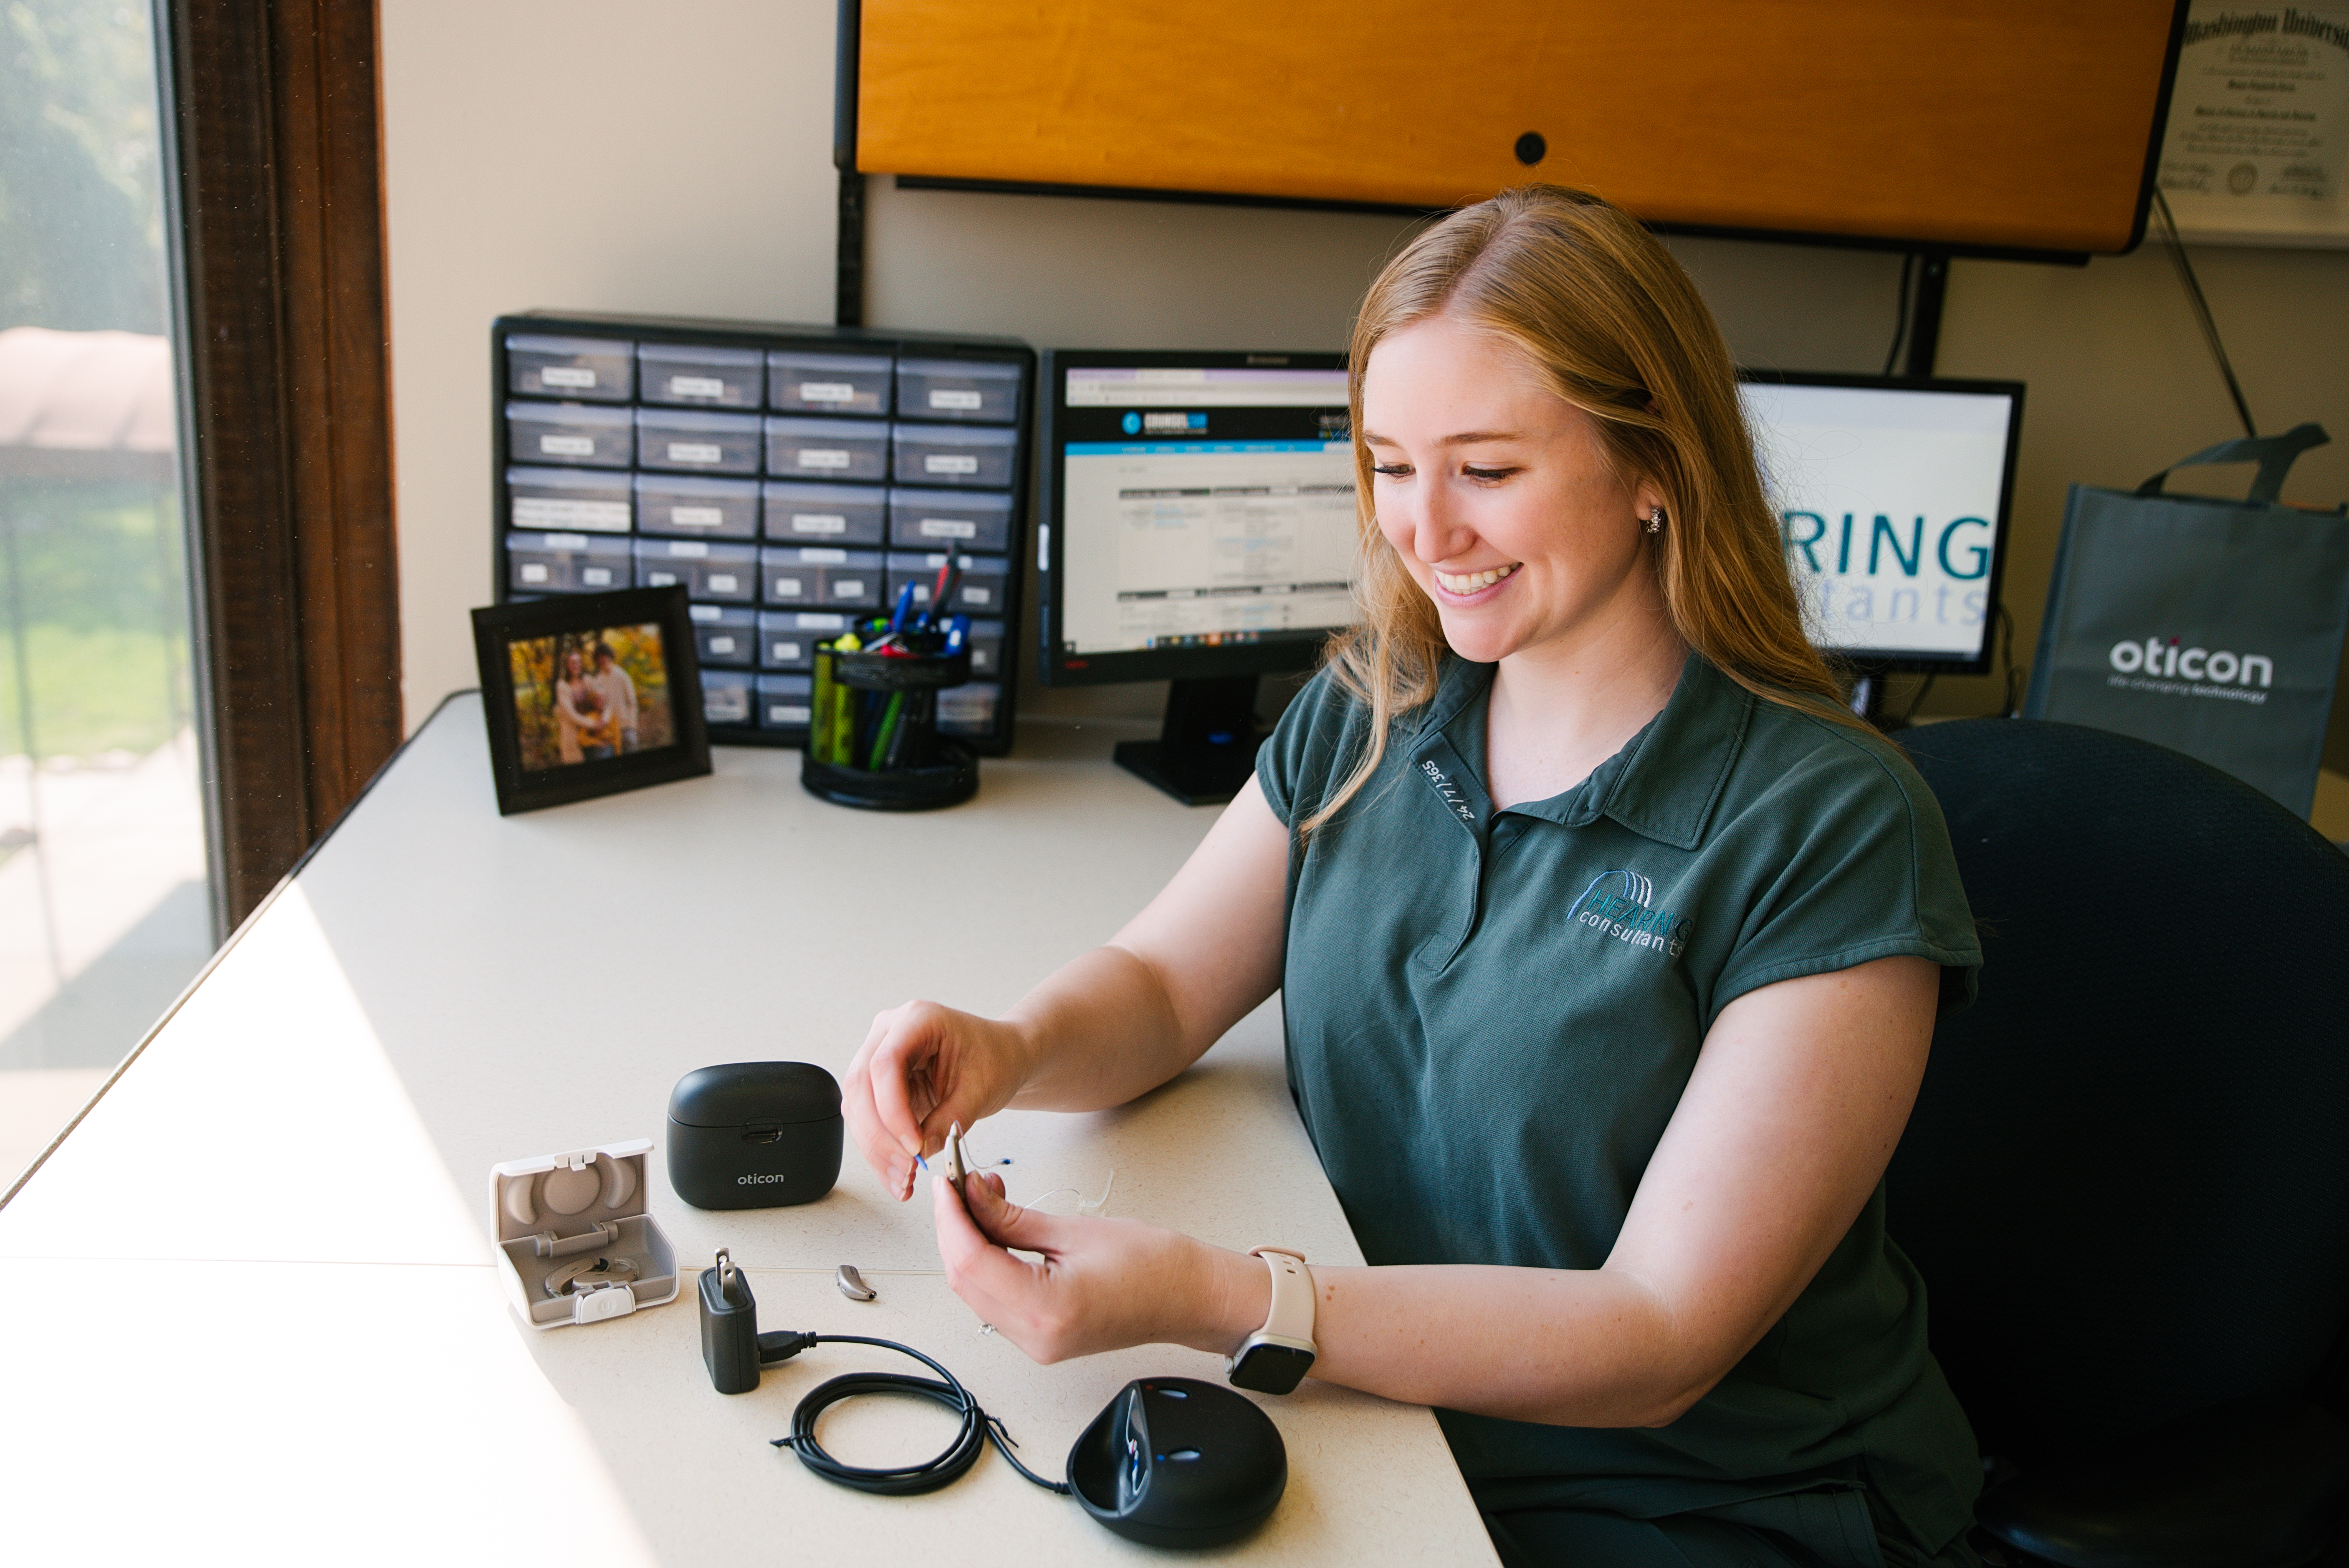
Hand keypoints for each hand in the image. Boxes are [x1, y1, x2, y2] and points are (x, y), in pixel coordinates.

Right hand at [843, 1000, 1030, 1199]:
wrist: (1000, 1057)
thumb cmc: (994, 1058)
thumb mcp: (982, 1089)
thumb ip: (951, 1119)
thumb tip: (921, 1152)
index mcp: (918, 1020)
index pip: (885, 1064)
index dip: (893, 1110)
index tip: (913, 1145)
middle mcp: (889, 1033)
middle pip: (862, 1085)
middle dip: (881, 1136)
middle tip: (906, 1169)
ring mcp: (878, 1056)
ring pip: (857, 1107)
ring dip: (876, 1149)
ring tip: (903, 1179)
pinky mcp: (878, 1084)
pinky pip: (866, 1119)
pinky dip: (879, 1150)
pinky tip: (896, 1173)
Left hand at [931, 1169, 1267, 1364]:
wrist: (1189, 1297)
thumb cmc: (1153, 1265)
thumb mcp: (1076, 1230)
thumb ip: (1014, 1217)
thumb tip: (971, 1195)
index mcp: (1046, 1310)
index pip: (970, 1262)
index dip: (951, 1218)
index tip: (947, 1184)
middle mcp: (1035, 1336)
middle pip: (963, 1280)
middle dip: (954, 1228)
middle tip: (958, 1185)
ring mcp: (1036, 1343)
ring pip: (973, 1292)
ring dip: (966, 1244)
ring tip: (978, 1201)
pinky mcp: (1040, 1338)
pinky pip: (994, 1300)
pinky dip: (985, 1264)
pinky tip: (991, 1231)